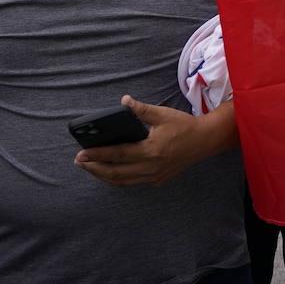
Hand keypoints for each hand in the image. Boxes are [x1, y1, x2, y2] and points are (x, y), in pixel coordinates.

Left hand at [75, 96, 209, 186]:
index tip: (81, 153)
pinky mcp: (157, 180)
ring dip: (104, 176)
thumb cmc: (184, 126)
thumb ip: (141, 110)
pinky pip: (132, 182)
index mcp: (151, 150)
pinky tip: (111, 172)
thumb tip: (124, 101)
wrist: (205, 140)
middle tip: (79, 161)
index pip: (117, 154)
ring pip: (122, 181)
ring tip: (91, 167)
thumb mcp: (163, 114)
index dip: (97, 154)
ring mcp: (154, 176)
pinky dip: (118, 179)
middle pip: (115, 173)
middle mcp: (151, 167)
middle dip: (94, 168)